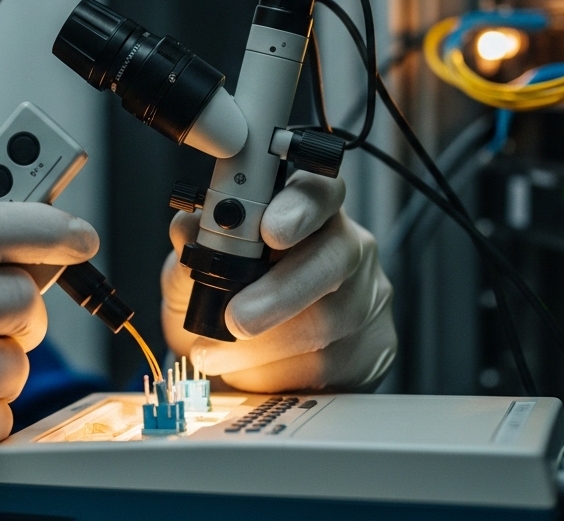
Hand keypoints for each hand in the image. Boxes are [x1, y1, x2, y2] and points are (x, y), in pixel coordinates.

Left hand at [161, 171, 395, 391]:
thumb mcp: (191, 273)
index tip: (270, 231)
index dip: (300, 207)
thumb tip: (188, 228)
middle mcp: (346, 245)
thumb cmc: (219, 305)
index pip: (319, 190)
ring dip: (266, 345)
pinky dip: (282, 373)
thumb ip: (192, 249)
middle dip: (280, 292)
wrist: (236, 364)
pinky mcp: (376, 345)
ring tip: (220, 354)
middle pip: (335, 256)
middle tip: (235, 319)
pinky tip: (253, 372)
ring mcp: (367, 295)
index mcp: (304, 212)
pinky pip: (336, 364)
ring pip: (331, 319)